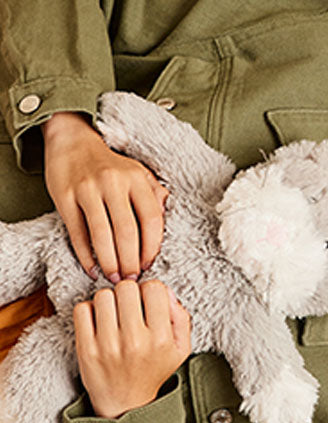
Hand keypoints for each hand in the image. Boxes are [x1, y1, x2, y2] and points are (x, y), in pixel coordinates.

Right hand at [43, 112, 168, 281]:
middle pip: (127, 230)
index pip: (151, 217)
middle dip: (130, 260)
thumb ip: (154, 193)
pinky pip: (77, 233)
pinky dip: (85, 255)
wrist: (73, 143)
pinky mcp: (65, 198)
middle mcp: (114, 182)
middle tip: (130, 279)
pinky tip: (92, 268)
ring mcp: (88, 190)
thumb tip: (168, 214)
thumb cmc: (110, 165)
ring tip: (113, 278)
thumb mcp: (137, 172)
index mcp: (137, 178)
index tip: (149, 264)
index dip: (152, 245)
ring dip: (109, 261)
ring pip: (101, 234)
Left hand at [74, 280, 190, 418]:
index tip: (147, 300)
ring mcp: (107, 346)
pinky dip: (89, 309)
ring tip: (114, 312)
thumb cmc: (153, 372)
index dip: (151, 289)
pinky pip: (82, 310)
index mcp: (160, 338)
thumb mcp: (180, 348)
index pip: (154, 288)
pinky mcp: (86, 350)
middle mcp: (134, 341)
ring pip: (103, 296)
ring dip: (109, 299)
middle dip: (129, 291)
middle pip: (126, 288)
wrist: (125, 405)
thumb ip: (180, 316)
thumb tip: (164, 291)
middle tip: (129, 304)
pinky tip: (98, 319)